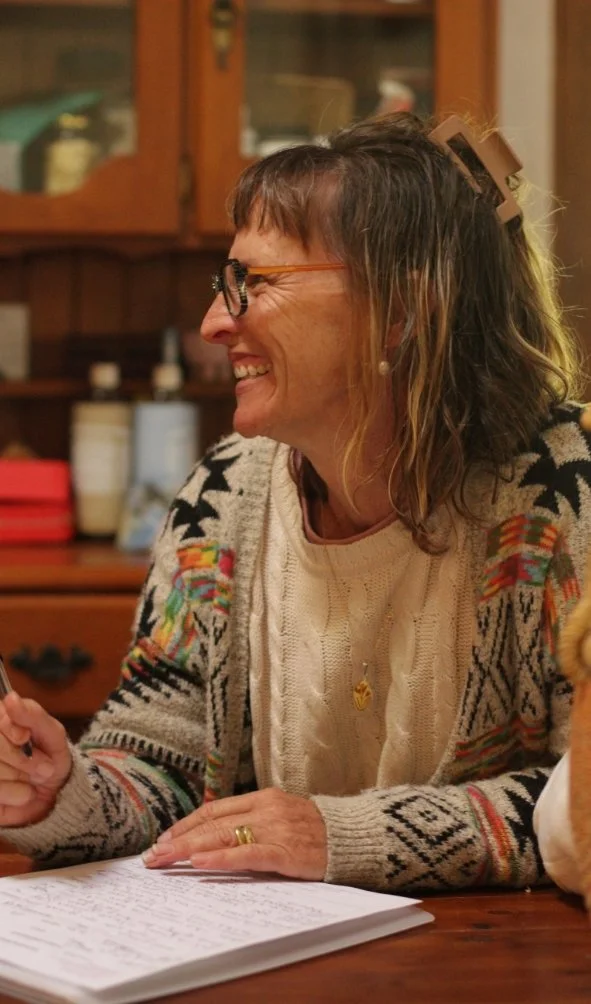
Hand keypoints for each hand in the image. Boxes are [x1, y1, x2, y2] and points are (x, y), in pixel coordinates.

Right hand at [0, 691, 71, 826]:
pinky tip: (25, 792)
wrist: (55, 792)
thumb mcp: (51, 733)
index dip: (10, 729)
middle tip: (44, 767)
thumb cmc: (50, 756)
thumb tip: (10, 698)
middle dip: (22, 759)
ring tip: (33, 779)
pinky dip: (16, 794)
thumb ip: (32, 715)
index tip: (25, 736)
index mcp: (0, 722)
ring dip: (21, 777)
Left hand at [143, 788, 327, 880]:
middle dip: (179, 840)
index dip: (186, 824)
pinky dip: (221, 859)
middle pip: (213, 823)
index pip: (214, 809)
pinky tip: (200, 864)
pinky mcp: (286, 852)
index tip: (163, 839)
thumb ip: (253, 822)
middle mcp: (266, 809)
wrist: (355, 837)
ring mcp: (276, 829)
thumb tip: (214, 837)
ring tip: (165, 860)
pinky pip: (248, 854)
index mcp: (263, 798)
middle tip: (153, 856)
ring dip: (189, 850)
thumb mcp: (282, 816)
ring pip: (223, 837)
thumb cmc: (317, 831)